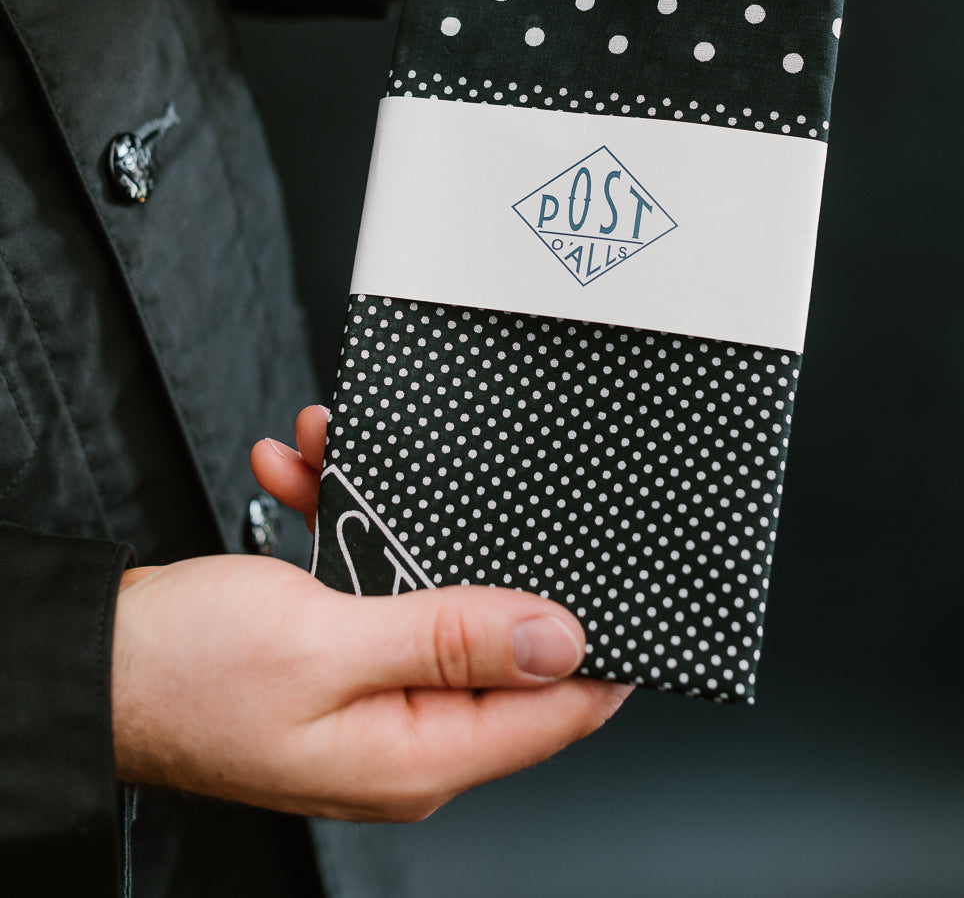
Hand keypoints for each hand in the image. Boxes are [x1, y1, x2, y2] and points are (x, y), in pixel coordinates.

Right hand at [111, 408, 628, 819]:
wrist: (91, 661)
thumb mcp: (326, 642)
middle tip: (448, 481)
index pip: (556, 708)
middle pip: (488, 629)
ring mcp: (368, 688)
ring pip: (420, 583)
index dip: (604, 644)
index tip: (629, 575)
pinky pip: (366, 578)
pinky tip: (301, 473)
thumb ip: (449, 634)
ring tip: (335, 456)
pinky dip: (339, 522)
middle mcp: (404, 727)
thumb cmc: (182, 674)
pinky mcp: (333, 651)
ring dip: (384, 516)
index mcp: (419, 750)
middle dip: (466, 542)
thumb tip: (560, 638)